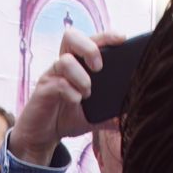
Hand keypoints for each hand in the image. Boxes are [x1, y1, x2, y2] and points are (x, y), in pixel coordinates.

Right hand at [9, 29, 125, 163]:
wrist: (42, 135)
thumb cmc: (66, 118)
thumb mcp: (93, 116)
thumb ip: (110, 114)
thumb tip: (130, 115)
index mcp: (76, 64)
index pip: (90, 40)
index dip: (105, 36)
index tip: (122, 39)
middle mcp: (62, 65)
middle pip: (71, 36)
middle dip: (89, 48)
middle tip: (99, 68)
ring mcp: (51, 76)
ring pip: (65, 60)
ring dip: (81, 77)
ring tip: (86, 94)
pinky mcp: (43, 90)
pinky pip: (58, 84)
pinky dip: (71, 93)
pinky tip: (75, 101)